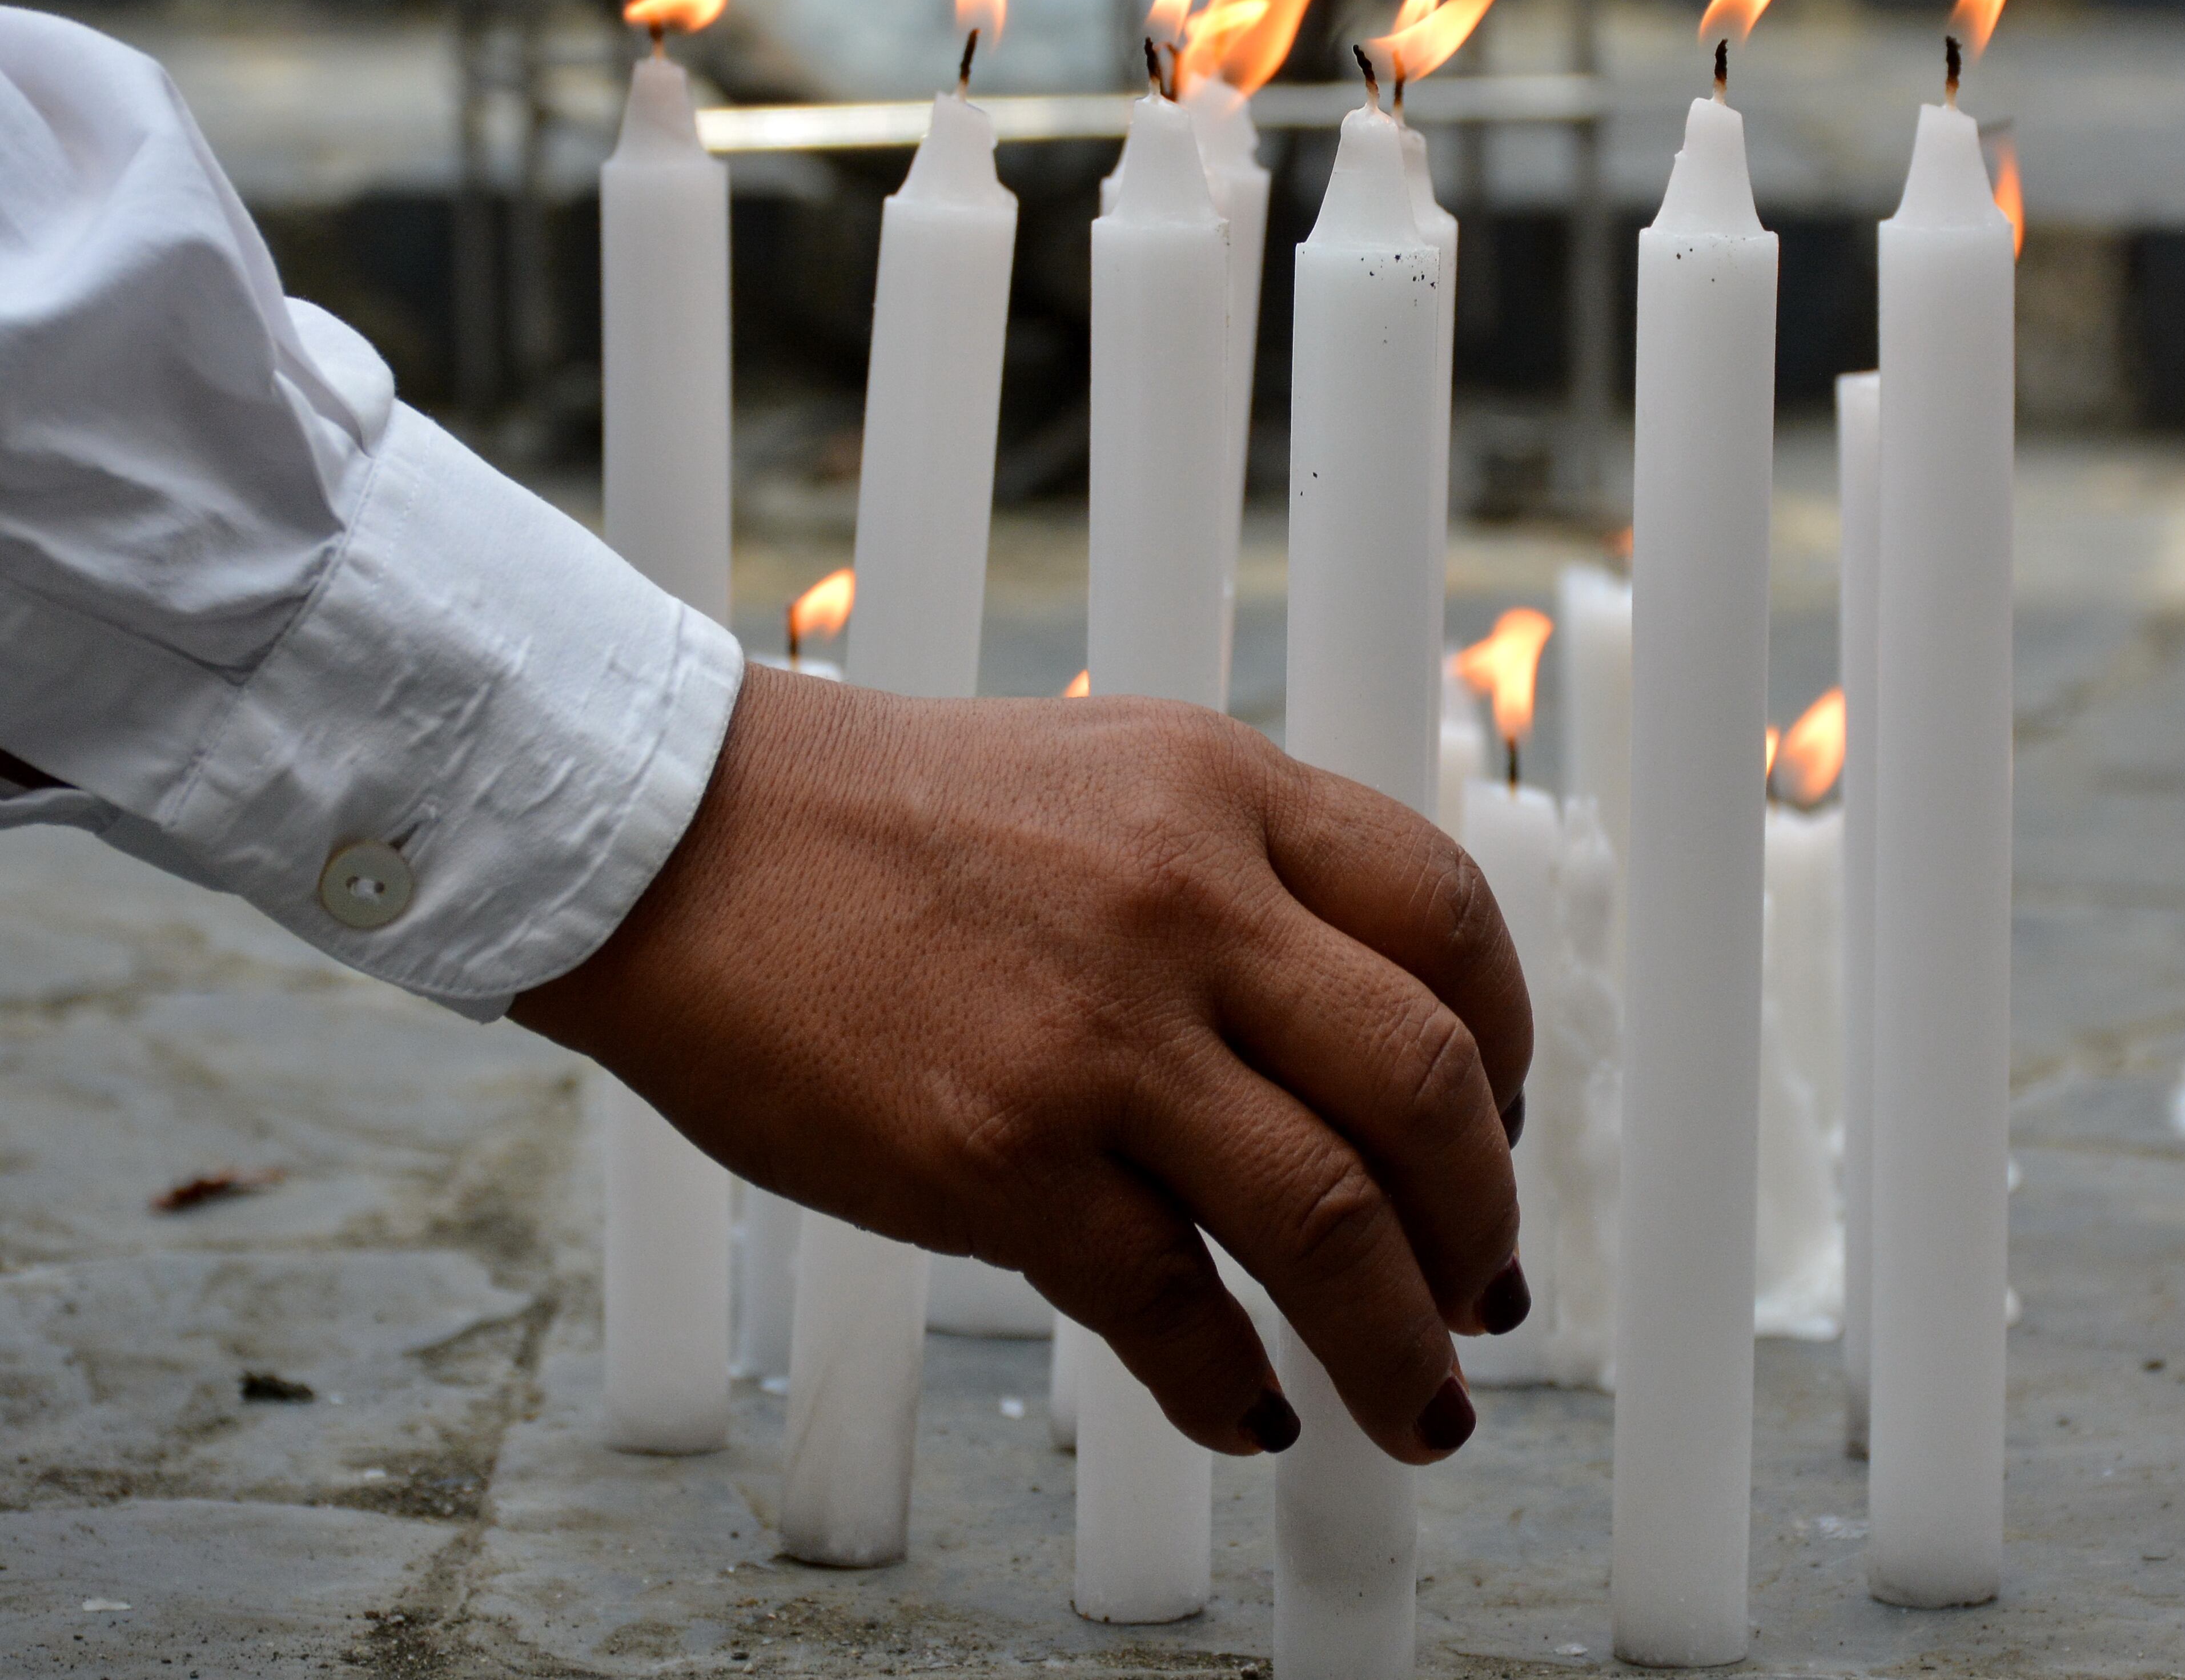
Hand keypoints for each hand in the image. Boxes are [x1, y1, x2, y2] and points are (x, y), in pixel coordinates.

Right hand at [511, 664, 1531, 1463]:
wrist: (673, 834)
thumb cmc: (882, 816)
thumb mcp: (1110, 774)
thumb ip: (1239, 870)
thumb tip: (1353, 1028)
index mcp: (1225, 790)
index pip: (1450, 922)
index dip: (1507, 1047)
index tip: (1500, 1126)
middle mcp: (1189, 900)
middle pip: (1431, 1086)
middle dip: (1484, 1220)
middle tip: (1482, 1293)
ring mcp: (1099, 1032)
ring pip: (1334, 1220)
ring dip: (1402, 1341)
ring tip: (1423, 1407)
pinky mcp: (998, 1153)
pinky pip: (1169, 1307)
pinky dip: (1232, 1386)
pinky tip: (1251, 1413)